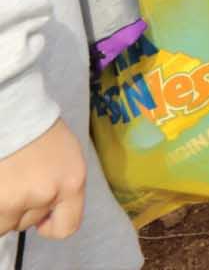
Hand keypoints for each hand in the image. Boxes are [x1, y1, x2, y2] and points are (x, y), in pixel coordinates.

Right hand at [0, 119, 86, 238]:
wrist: (13, 112)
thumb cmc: (39, 129)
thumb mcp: (66, 157)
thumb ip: (61, 186)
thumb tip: (46, 215)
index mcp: (71, 182)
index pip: (67, 227)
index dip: (50, 226)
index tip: (40, 218)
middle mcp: (47, 194)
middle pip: (28, 222)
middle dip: (20, 209)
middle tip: (14, 182)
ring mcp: (15, 198)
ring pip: (4, 223)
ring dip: (1, 208)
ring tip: (4, 179)